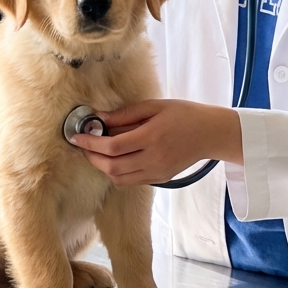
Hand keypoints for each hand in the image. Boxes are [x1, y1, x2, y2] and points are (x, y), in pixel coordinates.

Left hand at [71, 99, 242, 185]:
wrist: (210, 133)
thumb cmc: (184, 114)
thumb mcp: (155, 106)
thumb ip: (126, 114)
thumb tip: (99, 117)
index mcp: (151, 138)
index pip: (112, 146)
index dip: (90, 143)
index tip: (76, 136)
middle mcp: (153, 159)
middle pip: (111, 167)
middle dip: (92, 157)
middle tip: (83, 144)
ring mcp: (157, 172)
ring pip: (118, 179)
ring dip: (102, 167)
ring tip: (96, 152)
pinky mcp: (160, 179)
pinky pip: (130, 181)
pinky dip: (117, 173)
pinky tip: (115, 158)